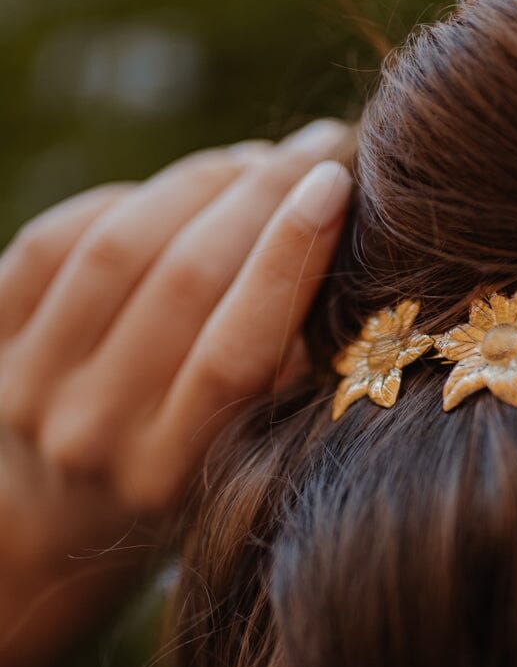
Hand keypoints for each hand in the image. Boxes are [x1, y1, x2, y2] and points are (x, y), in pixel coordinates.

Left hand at [0, 121, 351, 666]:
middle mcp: (91, 433)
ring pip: (121, 246)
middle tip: (317, 148)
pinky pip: (59, 238)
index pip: (237, 352)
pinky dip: (129, 200)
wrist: (42, 519)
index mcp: (168, 476)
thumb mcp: (236, 458)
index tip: (336, 186)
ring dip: (201, 182)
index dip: (289, 258)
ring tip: (256, 159)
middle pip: (182, 282)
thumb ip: (281, 376)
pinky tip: (178, 192)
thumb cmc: (171, 484)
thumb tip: (333, 245)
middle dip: (259, 194)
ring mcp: (29, 384)